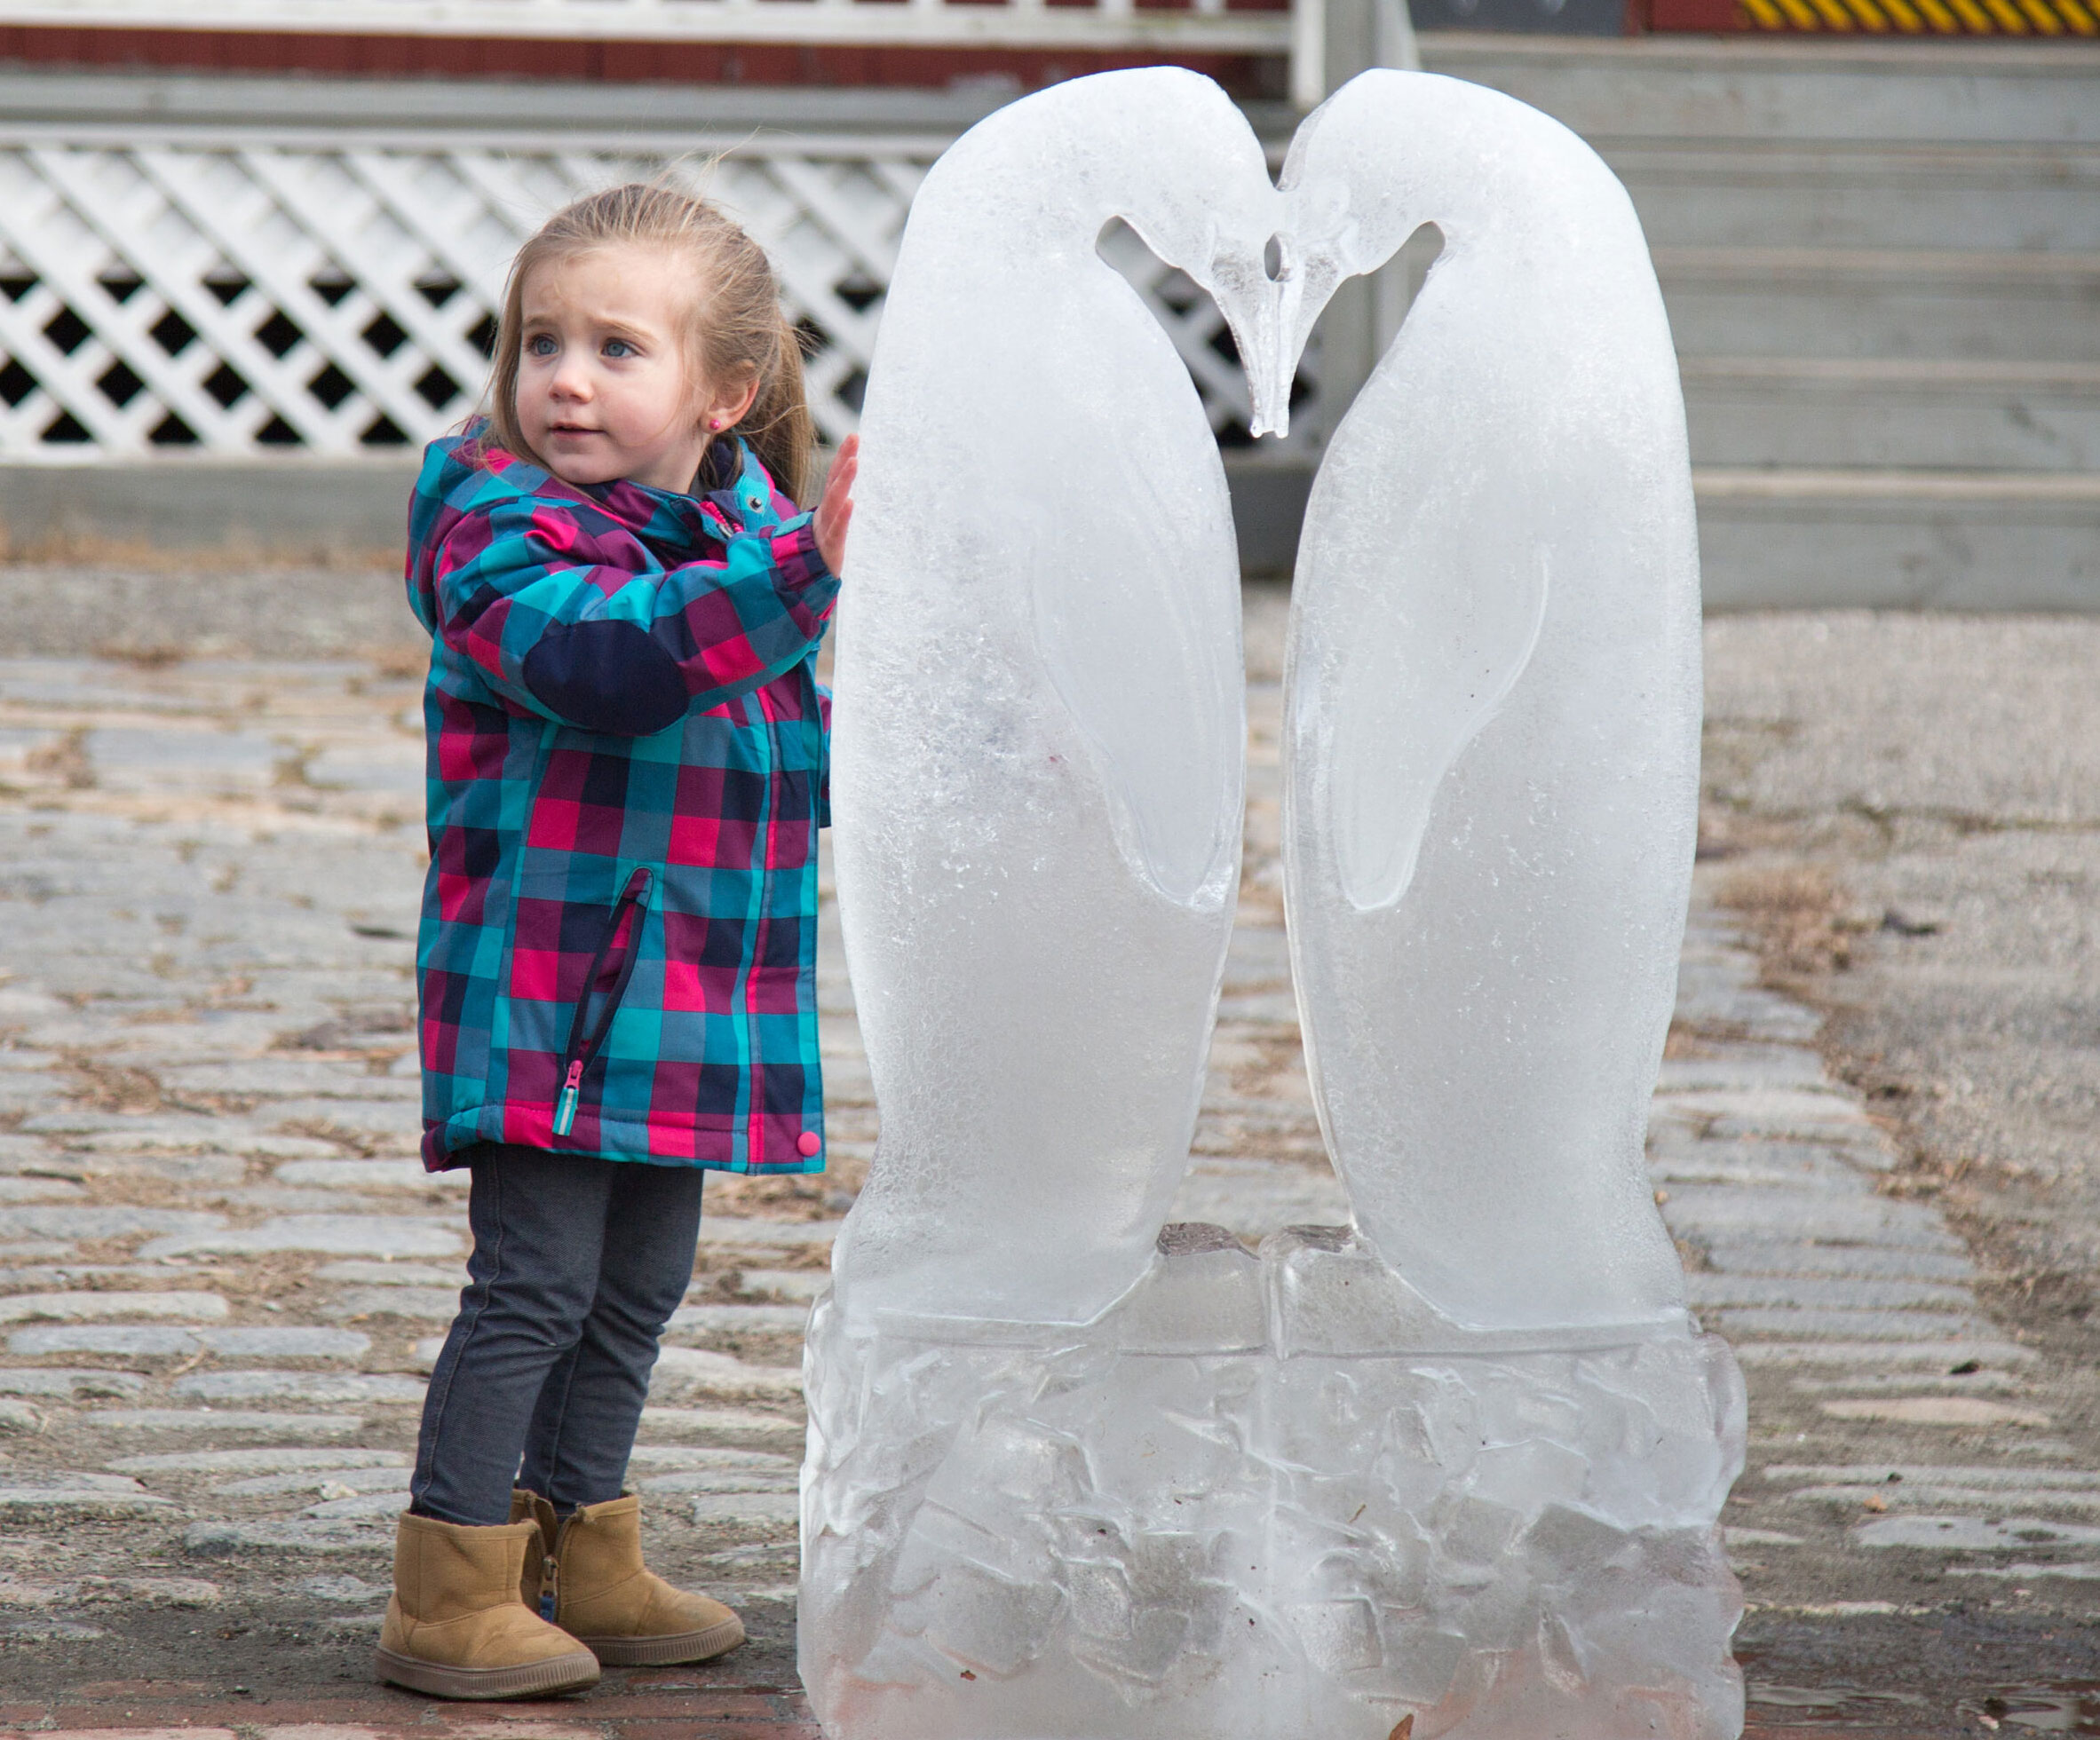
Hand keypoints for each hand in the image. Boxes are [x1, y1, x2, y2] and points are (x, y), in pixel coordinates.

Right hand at [814, 434, 857, 574]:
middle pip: (834, 482)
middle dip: (843, 460)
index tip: (854, 437)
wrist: (808, 583)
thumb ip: (844, 510)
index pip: (835, 477)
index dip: (842, 456)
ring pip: (833, 501)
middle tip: (854, 440)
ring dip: (844, 480)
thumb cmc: (827, 552)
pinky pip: (837, 529)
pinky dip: (843, 515)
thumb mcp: (836, 527)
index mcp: (828, 508)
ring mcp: (826, 529)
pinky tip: (850, 502)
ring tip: (854, 462)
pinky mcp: (831, 547)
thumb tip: (865, 493)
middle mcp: (825, 514)